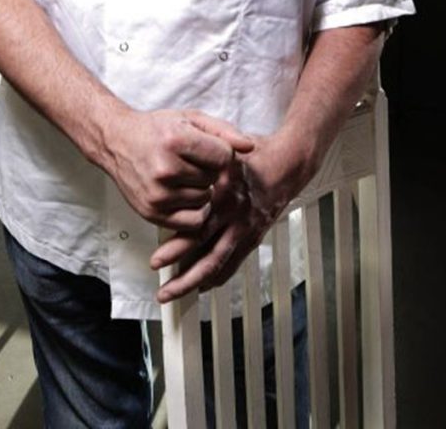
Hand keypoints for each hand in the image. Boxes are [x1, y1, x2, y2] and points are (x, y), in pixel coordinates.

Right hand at [101, 109, 253, 231]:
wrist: (117, 142)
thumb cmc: (155, 129)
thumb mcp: (190, 119)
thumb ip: (223, 131)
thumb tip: (250, 146)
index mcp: (176, 141)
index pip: (224, 157)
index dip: (221, 152)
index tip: (208, 148)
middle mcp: (166, 169)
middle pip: (214, 180)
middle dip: (209, 171)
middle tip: (190, 161)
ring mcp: (158, 194)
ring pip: (205, 201)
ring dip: (201, 191)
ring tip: (183, 175)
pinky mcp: (152, 213)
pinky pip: (193, 222)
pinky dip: (194, 211)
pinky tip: (183, 194)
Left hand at [150, 133, 309, 302]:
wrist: (289, 163)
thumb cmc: (255, 155)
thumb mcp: (224, 152)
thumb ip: (200, 164)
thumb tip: (172, 179)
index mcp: (226, 194)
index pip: (196, 229)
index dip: (176, 249)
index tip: (157, 261)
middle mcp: (236, 215)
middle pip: (207, 254)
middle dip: (183, 276)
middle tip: (163, 290)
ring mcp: (247, 228)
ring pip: (220, 264)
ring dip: (197, 282)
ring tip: (177, 293)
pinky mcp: (255, 235)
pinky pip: (235, 262)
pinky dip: (218, 276)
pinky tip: (204, 284)